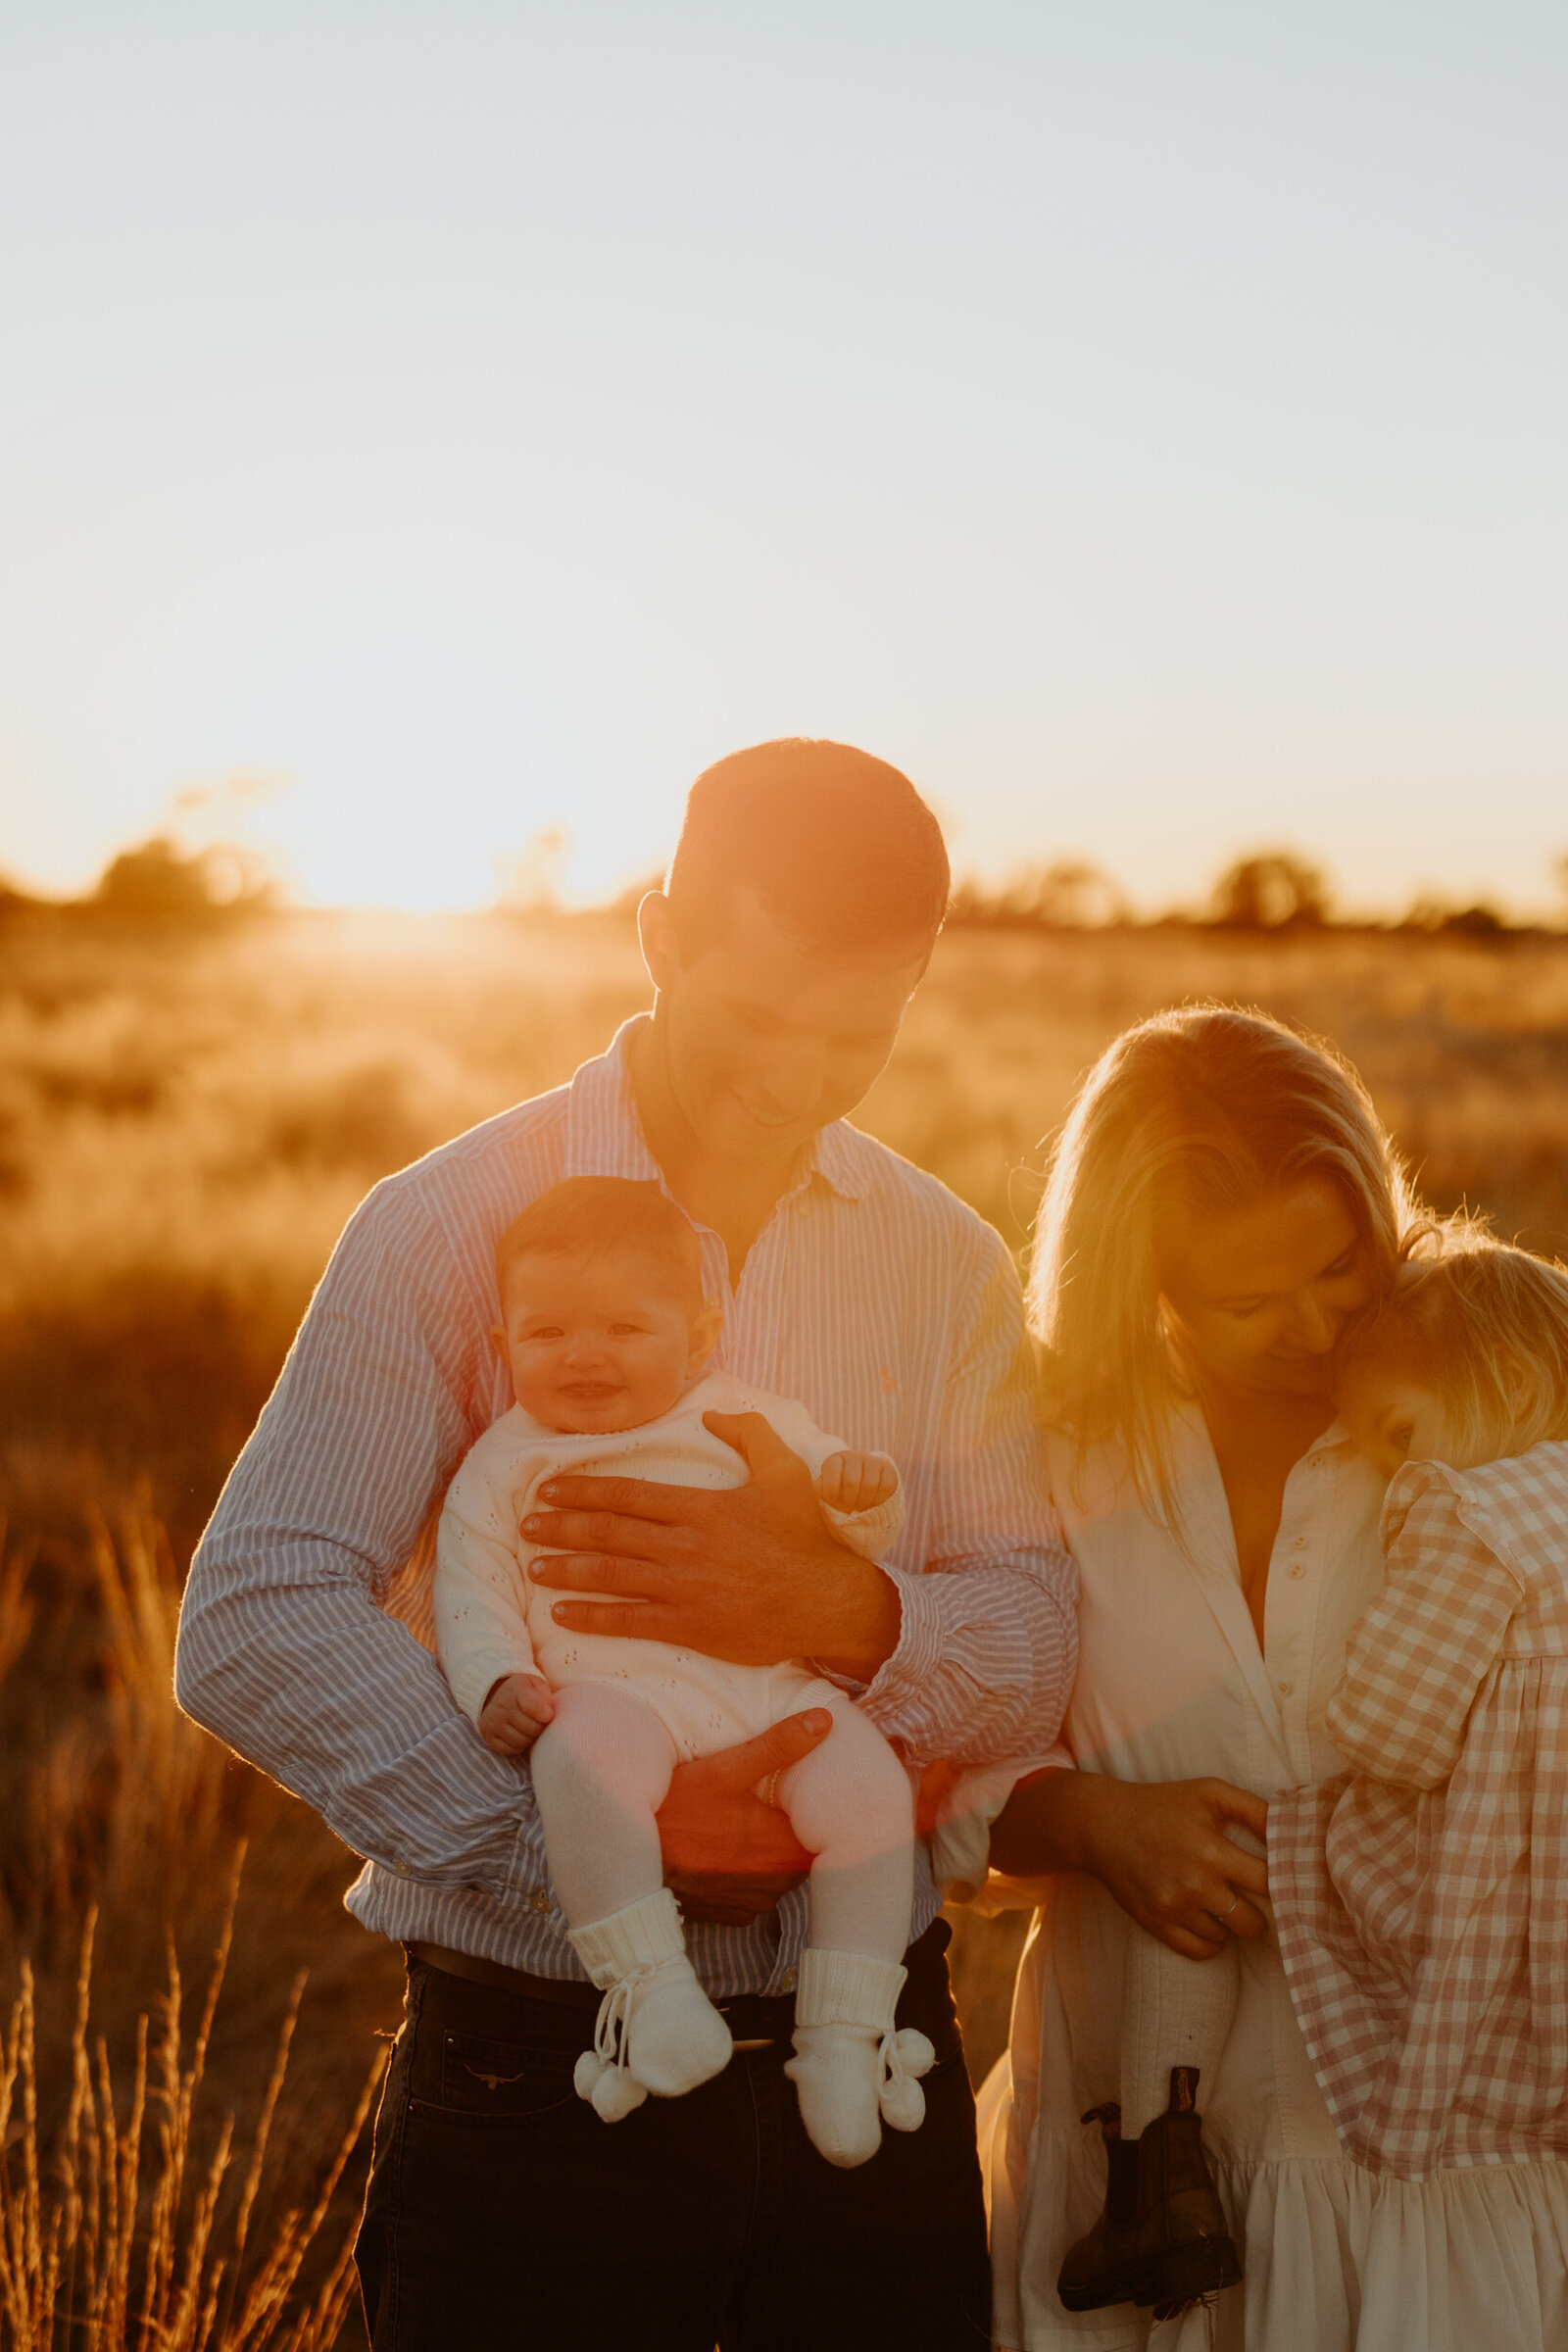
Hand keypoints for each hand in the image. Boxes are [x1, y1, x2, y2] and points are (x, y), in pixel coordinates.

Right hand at [477, 1672, 554, 1755]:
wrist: (503, 1697)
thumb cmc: (529, 1693)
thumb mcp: (539, 1686)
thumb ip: (547, 1698)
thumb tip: (549, 1717)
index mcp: (516, 1688)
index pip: (536, 1708)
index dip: (547, 1715)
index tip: (548, 1714)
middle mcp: (501, 1705)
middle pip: (532, 1728)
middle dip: (540, 1727)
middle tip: (539, 1721)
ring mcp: (492, 1721)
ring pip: (522, 1741)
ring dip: (530, 1737)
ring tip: (529, 1726)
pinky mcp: (488, 1736)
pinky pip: (511, 1750)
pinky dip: (518, 1745)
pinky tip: (519, 1733)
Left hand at [523, 1411, 900, 1679]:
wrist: (827, 1600)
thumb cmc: (805, 1535)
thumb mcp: (784, 1470)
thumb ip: (749, 1433)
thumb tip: (711, 1415)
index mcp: (699, 1507)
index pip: (626, 1495)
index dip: (583, 1492)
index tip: (549, 1491)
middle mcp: (682, 1545)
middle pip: (608, 1533)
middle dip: (561, 1528)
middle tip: (526, 1526)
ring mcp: (682, 1588)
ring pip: (610, 1574)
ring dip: (567, 1569)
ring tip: (533, 1565)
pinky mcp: (688, 1625)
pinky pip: (629, 1620)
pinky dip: (592, 1616)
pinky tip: (563, 1612)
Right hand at [657, 1708, 832, 1924]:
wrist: (627, 1856)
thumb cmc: (677, 1808)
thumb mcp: (727, 1769)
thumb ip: (779, 1745)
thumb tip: (823, 1721)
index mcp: (780, 1844)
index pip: (825, 1837)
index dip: (821, 1818)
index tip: (813, 1801)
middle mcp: (772, 1880)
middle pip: (805, 1858)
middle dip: (795, 1836)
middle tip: (778, 1810)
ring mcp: (751, 1902)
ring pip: (781, 1879)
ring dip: (772, 1860)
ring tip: (751, 1831)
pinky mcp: (731, 1915)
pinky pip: (755, 1897)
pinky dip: (749, 1880)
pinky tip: (730, 1857)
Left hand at [816, 1449, 898, 1514]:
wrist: (858, 1489)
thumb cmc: (839, 1491)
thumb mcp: (826, 1491)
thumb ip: (821, 1488)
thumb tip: (826, 1486)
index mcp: (834, 1460)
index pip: (831, 1472)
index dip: (831, 1490)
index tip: (832, 1496)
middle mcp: (853, 1456)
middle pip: (852, 1482)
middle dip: (850, 1499)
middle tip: (850, 1501)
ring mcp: (871, 1460)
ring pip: (870, 1485)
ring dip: (864, 1501)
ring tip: (861, 1502)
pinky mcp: (887, 1468)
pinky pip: (886, 1486)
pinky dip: (879, 1499)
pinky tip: (873, 1500)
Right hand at [992, 1770, 1269, 1959]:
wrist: (1102, 1825)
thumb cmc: (1161, 1804)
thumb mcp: (1208, 1792)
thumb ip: (1254, 1809)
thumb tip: (1292, 1828)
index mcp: (1212, 1851)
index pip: (1269, 1883)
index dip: (1283, 1882)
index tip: (1284, 1880)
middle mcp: (1195, 1886)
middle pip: (1253, 1923)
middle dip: (1260, 1911)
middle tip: (1252, 1896)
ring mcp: (1174, 1910)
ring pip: (1227, 1938)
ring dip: (1232, 1924)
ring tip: (1224, 1902)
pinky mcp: (1156, 1925)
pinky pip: (1200, 1952)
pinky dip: (1211, 1941)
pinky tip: (1209, 1920)